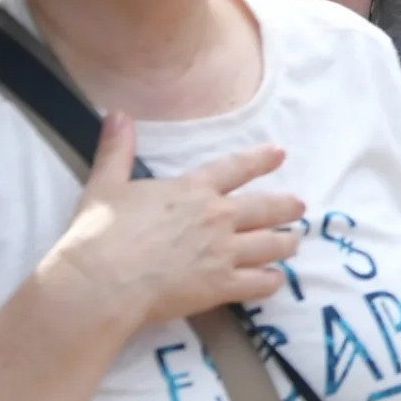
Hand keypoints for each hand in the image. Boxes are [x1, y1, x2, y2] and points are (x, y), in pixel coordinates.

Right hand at [36, 114, 304, 332]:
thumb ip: (117, 151)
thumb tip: (116, 114)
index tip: (280, 154)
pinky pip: (259, 283)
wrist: (101, 282)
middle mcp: (217, 217)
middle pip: (265, 208)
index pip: (236, 168)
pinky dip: (271, 281)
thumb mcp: (105, 185)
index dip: (261, 159)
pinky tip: (275, 280)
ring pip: (270, 245)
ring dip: (285, 243)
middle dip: (286, 206)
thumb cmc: (100, 235)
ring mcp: (223, 252)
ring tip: (294, 243)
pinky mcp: (221, 286)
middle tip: (300, 207)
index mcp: (193, 190)